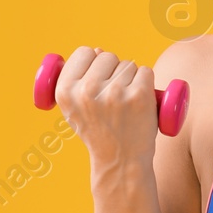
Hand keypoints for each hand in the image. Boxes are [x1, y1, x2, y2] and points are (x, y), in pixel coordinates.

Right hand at [55, 46, 159, 170]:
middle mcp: (87, 90)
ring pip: (129, 64)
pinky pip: (146, 71)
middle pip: (108, 55)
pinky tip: (141, 101)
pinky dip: (147, 83)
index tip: (98, 77)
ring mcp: (113, 93)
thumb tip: (98, 50)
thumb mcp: (75, 109)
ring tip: (126, 104)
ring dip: (131, 79)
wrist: (121, 162)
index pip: (83, 52)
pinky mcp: (139, 96)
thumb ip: (79, 80)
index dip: (93, 62)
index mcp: (65, 91)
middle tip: (114, 97)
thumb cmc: (100, 132)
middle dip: (114, 71)